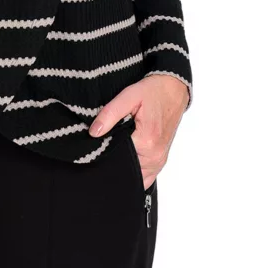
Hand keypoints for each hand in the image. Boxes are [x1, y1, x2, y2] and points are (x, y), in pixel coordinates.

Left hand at [88, 74, 188, 188]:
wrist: (173, 90)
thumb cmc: (153, 92)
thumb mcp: (129, 96)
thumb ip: (110, 114)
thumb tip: (94, 132)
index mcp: (146, 142)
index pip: (116, 156)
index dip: (104, 148)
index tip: (100, 139)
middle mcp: (154, 156)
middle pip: (124, 167)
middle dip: (113, 157)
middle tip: (110, 139)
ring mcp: (159, 162)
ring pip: (133, 174)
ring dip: (123, 164)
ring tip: (119, 143)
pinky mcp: (160, 161)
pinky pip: (144, 176)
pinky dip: (134, 169)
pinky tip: (127, 153)